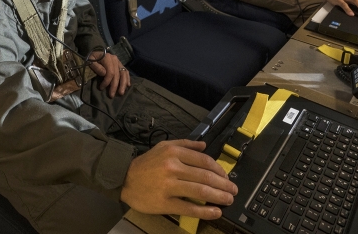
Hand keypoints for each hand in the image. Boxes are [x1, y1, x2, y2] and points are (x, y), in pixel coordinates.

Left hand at [87, 50, 129, 96]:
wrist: (95, 52)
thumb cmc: (92, 58)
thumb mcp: (90, 60)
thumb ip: (96, 67)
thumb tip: (104, 74)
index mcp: (108, 58)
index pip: (110, 72)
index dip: (107, 81)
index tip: (101, 88)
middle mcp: (115, 59)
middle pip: (118, 74)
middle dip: (115, 86)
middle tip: (111, 95)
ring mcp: (119, 62)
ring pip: (124, 73)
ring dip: (123, 84)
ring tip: (121, 93)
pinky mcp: (120, 64)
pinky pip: (126, 71)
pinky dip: (127, 78)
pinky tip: (128, 85)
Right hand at [120, 140, 237, 219]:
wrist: (124, 179)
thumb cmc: (145, 164)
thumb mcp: (164, 146)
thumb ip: (185, 145)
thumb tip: (204, 145)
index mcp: (174, 153)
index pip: (204, 161)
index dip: (219, 170)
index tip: (226, 177)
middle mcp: (173, 168)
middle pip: (206, 177)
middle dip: (224, 185)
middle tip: (233, 191)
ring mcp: (169, 186)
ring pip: (201, 192)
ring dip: (219, 197)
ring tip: (228, 200)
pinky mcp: (165, 203)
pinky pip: (189, 208)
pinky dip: (205, 211)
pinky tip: (215, 212)